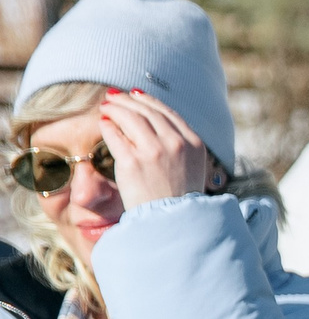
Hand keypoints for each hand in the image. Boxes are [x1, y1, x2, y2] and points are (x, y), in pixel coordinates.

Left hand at [96, 90, 213, 206]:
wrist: (173, 223)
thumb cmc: (179, 197)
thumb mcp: (191, 166)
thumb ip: (178, 143)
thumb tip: (153, 120)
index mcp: (194, 143)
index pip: (167, 113)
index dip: (148, 101)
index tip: (134, 95)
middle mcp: (176, 144)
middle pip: (147, 111)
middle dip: (127, 101)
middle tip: (113, 98)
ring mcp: (154, 151)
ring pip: (130, 117)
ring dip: (115, 108)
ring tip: (105, 107)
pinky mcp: (132, 162)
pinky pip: (115, 134)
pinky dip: (107, 125)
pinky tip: (103, 123)